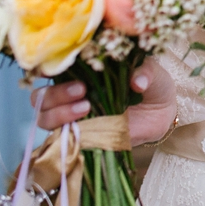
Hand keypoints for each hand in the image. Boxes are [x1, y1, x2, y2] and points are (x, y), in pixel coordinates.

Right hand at [33, 59, 177, 145]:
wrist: (163, 113)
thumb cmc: (153, 84)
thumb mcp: (153, 73)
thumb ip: (146, 72)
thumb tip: (137, 81)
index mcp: (83, 70)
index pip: (52, 68)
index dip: (45, 67)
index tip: (52, 66)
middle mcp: (72, 92)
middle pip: (41, 95)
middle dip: (55, 93)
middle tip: (81, 89)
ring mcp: (74, 116)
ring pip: (45, 117)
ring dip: (59, 112)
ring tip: (86, 107)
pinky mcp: (82, 136)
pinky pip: (61, 139)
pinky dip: (66, 133)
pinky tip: (85, 127)